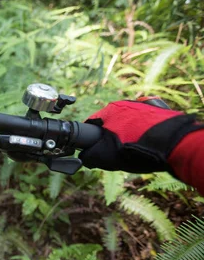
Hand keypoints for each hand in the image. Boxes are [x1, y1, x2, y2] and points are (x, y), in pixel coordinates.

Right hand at [78, 101, 202, 173]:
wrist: (175, 144)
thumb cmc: (136, 149)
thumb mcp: (106, 157)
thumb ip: (90, 155)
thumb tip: (85, 156)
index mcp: (109, 110)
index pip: (92, 123)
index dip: (91, 138)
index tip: (96, 149)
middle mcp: (125, 103)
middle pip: (111, 120)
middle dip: (111, 134)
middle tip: (117, 151)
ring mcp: (144, 105)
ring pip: (128, 120)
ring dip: (128, 131)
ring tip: (136, 147)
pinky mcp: (160, 110)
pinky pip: (145, 120)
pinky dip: (144, 129)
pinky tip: (148, 141)